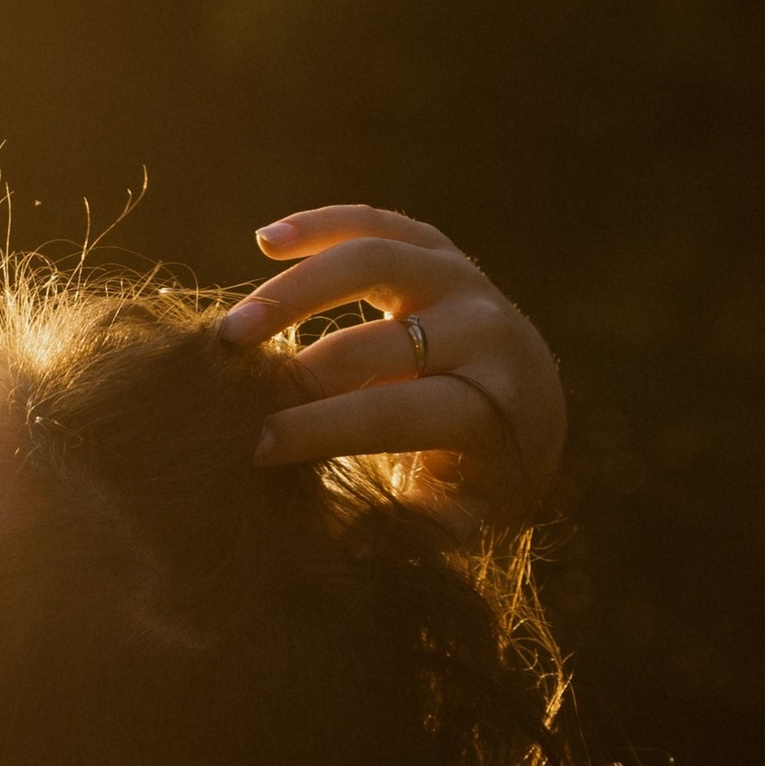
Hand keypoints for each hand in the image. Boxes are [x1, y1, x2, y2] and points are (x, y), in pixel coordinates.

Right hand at [217, 205, 565, 530]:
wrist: (530, 403)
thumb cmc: (474, 471)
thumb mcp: (459, 514)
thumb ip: (411, 530)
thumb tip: (351, 544)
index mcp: (491, 403)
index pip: (399, 412)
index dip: (324, 428)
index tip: (257, 447)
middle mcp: (486, 332)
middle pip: (380, 341)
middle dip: (302, 371)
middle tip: (234, 395)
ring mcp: (463, 279)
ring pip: (374, 260)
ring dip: (294, 292)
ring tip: (234, 329)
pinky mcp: (439, 248)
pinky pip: (377, 221)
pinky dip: (320, 224)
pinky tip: (264, 239)